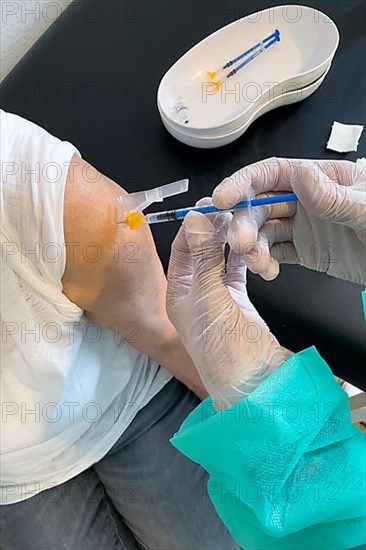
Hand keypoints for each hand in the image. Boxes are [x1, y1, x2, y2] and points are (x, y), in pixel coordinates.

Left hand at [166, 200, 289, 408]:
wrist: (255, 383)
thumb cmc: (225, 349)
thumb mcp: (210, 298)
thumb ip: (204, 258)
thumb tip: (195, 220)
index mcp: (179, 293)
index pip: (181, 249)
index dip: (194, 225)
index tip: (210, 205)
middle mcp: (195, 293)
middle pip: (202, 251)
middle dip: (214, 230)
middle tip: (231, 209)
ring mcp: (217, 297)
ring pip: (221, 259)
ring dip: (231, 242)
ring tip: (243, 224)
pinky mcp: (238, 302)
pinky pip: (239, 271)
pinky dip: (245, 258)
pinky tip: (251, 246)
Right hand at [212, 158, 365, 283]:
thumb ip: (333, 196)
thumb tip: (299, 176)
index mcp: (319, 179)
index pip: (272, 173)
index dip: (244, 183)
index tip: (223, 198)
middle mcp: (306, 200)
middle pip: (262, 204)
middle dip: (245, 221)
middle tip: (240, 242)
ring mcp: (304, 226)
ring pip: (264, 231)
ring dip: (252, 245)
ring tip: (258, 261)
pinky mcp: (305, 250)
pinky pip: (275, 253)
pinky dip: (265, 262)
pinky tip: (267, 270)